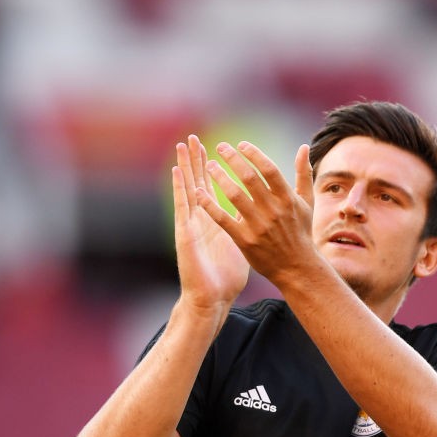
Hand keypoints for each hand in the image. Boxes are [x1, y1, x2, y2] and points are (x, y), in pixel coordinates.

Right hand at [172, 135, 249, 316]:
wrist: (211, 298)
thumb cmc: (225, 277)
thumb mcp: (241, 245)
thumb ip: (246, 226)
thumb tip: (259, 215)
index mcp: (215, 220)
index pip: (213, 188)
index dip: (214, 169)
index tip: (217, 149)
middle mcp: (200, 219)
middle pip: (198, 183)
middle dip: (197, 160)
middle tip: (194, 138)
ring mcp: (191, 224)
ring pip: (187, 189)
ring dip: (185, 166)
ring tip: (183, 145)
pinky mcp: (185, 233)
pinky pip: (182, 206)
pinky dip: (179, 188)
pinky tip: (177, 171)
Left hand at [198, 141, 314, 283]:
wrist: (296, 268)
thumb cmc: (301, 232)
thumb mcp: (306, 203)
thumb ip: (303, 174)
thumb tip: (304, 147)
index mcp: (287, 199)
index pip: (268, 169)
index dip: (253, 154)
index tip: (240, 145)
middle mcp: (273, 210)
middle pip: (249, 178)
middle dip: (232, 159)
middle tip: (219, 147)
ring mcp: (258, 226)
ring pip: (234, 195)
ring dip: (219, 177)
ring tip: (209, 166)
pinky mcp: (244, 240)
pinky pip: (223, 219)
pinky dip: (209, 205)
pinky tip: (199, 194)